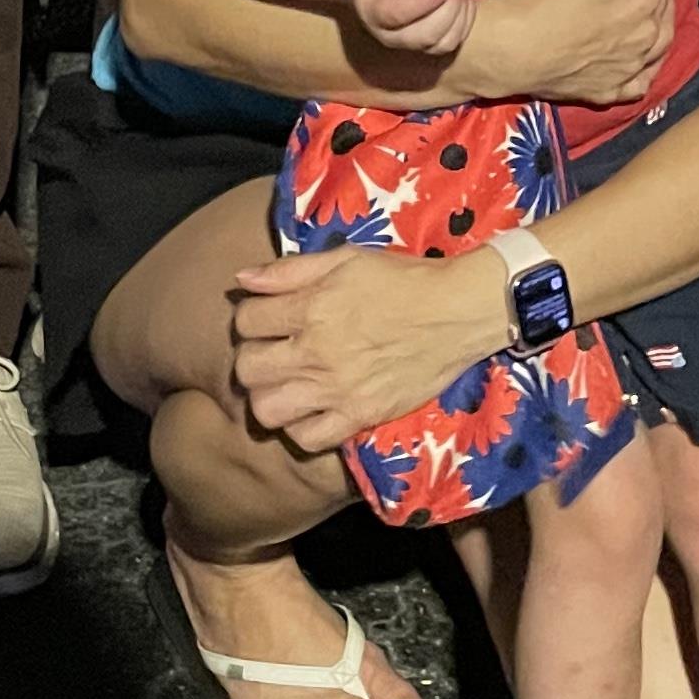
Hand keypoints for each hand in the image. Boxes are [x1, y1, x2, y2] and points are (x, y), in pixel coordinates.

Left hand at [230, 242, 497, 450]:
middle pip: (248, 369)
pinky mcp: (359, 417)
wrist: (457, 312)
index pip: (246, 321)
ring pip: (267, 410)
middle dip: (252, 357)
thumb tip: (242, 280)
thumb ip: (290, 270)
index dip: (250, 317)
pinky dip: (299, 427)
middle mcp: (317, 352)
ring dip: (268, 396)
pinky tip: (310, 408)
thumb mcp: (346, 259)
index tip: (266, 318)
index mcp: (312, 307)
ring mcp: (337, 390)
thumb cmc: (401, 280)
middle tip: (272, 351)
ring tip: (286, 383)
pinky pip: (306, 439)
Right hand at [344, 0, 478, 54]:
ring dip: (460, 16)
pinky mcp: (425, 43)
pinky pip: (452, 42)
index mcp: (374, 12)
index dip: (427, 2)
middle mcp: (390, 36)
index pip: (401, 15)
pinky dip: (465, 22)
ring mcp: (408, 44)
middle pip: (427, 36)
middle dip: (450, 9)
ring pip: (443, 44)